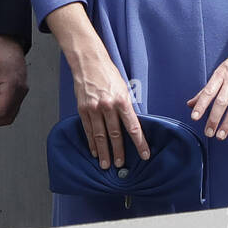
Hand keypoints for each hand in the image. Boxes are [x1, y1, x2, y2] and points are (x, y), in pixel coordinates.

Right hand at [71, 47, 149, 169]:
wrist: (88, 62)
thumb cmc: (108, 74)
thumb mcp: (123, 88)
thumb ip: (126, 106)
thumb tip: (131, 124)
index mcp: (122, 100)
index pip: (133, 127)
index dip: (139, 143)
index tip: (144, 155)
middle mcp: (108, 106)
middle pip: (115, 134)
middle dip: (119, 151)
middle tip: (120, 165)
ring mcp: (94, 108)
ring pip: (100, 135)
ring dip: (104, 151)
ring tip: (106, 164)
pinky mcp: (83, 109)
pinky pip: (88, 129)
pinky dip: (92, 142)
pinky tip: (94, 151)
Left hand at [187, 41, 227, 139]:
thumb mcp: (220, 71)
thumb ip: (206, 89)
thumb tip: (190, 104)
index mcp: (221, 74)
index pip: (208, 92)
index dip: (201, 105)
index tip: (195, 117)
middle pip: (221, 102)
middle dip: (213, 119)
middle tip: (208, 133)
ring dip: (227, 123)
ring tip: (221, 135)